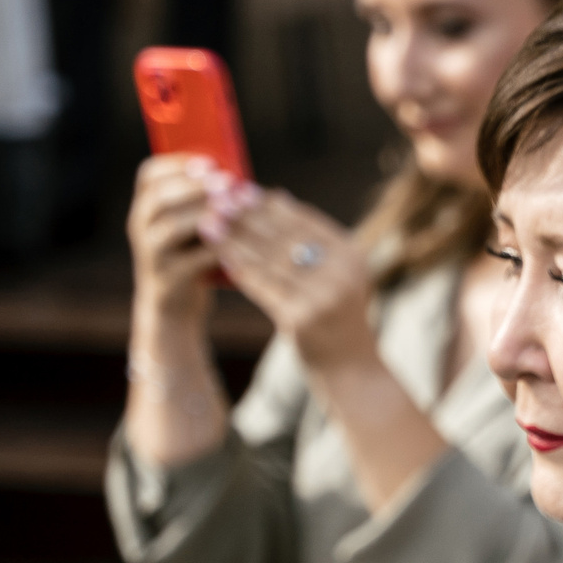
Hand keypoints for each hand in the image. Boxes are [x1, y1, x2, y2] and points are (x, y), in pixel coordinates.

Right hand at [127, 155, 223, 329]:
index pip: (150, 174)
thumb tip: (238, 180)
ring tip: (232, 207)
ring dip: (204, 213)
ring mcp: (150, 254)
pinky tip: (236, 242)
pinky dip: (214, 249)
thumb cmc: (190, 256)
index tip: (209, 162)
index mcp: (146, 206)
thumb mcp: (189, 225)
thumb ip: (202, 203)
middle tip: (227, 181)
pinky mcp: (167, 279)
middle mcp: (140, 226)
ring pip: (171, 227)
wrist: (174, 306)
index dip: (178, 164)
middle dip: (194, 186)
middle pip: (159, 197)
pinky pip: (190, 260)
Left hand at [199, 181, 372, 373]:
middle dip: (248, 216)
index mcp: (351, 255)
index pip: (304, 221)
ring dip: (236, 239)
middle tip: (217, 199)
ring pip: (269, 260)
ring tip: (209, 223)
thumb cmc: (338, 319)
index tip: (242, 190)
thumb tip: (277, 196)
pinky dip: (240, 269)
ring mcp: (323, 296)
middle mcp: (341, 273)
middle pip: (284, 236)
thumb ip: (311, 240)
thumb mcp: (336, 274)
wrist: (353, 372)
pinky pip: (263, 287)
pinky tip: (220, 258)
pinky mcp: (302, 318)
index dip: (270, 205)